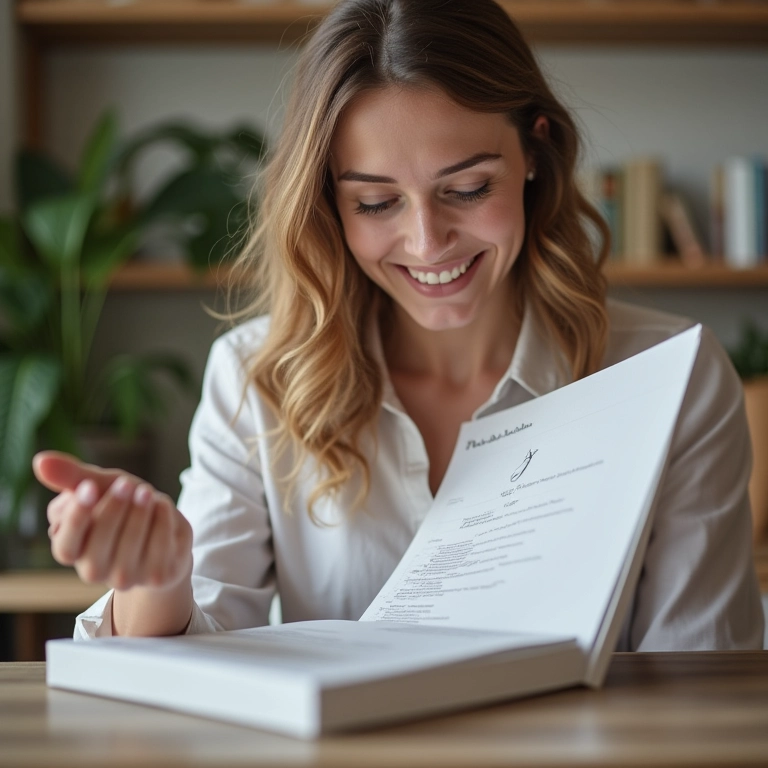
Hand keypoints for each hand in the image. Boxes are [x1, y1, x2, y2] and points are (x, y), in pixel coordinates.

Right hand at [32, 451, 192, 591]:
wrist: (164, 529)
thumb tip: (40, 460)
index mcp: (72, 549)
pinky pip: (160, 546)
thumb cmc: (124, 505)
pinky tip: (162, 505)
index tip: (90, 486)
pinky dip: (162, 520)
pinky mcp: (157, 576)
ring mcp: (127, 577)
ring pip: (131, 544)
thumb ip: (72, 477)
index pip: (66, 545)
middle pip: (100, 542)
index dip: (77, 517)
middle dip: (115, 508)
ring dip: (140, 512)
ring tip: (147, 492)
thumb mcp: (99, 486)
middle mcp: (95, 570)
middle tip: (128, 483)